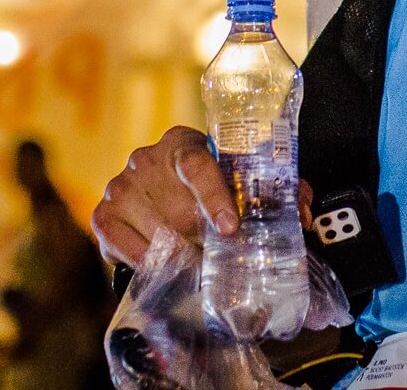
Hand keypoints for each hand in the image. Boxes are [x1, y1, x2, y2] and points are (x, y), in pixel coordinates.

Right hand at [92, 126, 316, 267]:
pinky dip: (148, 261)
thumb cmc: (206, 186)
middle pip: (179, 209)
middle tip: (221, 255)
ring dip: (180, 254)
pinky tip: (163, 263)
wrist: (156, 192)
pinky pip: (125, 247)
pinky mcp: (102, 215)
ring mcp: (120, 186)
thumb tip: (304, 213)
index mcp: (183, 143)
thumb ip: (275, 191)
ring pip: (156, 233)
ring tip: (196, 258)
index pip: (198, 165)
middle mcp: (146, 159)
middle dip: (204, 239)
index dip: (215, 197)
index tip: (231, 227)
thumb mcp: (237, 179)